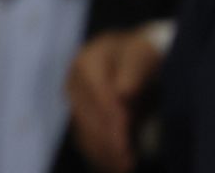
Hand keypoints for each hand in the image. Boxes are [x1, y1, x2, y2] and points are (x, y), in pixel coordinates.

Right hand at [66, 26, 163, 172]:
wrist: (134, 58)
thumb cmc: (142, 53)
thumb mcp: (142, 54)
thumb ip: (133, 69)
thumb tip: (122, 92)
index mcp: (87, 60)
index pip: (97, 90)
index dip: (110, 112)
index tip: (125, 131)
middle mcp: (74, 81)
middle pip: (86, 113)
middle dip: (107, 137)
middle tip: (126, 158)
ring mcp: (74, 100)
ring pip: (82, 128)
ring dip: (101, 149)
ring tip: (122, 165)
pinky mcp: (79, 115)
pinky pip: (83, 137)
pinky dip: (97, 152)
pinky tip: (113, 164)